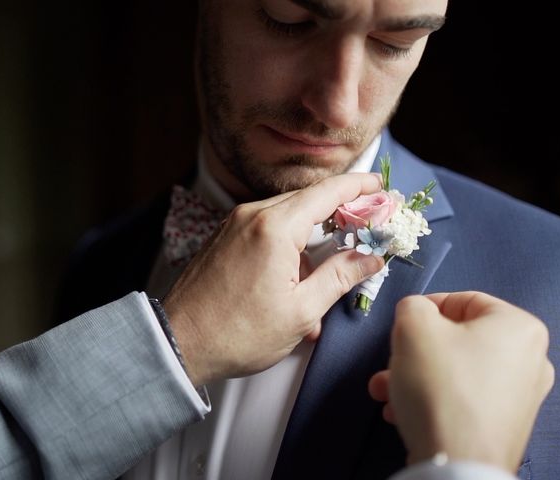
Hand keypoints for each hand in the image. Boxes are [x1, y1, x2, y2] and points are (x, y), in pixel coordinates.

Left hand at [164, 173, 384, 385]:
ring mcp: (234, 224)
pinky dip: (287, 244)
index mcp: (275, 227)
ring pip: (287, 215)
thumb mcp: (300, 311)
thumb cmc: (236, 333)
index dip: (359, 187)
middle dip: (340, 211)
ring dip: (312, 236)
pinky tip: (294, 278)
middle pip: (308, 200)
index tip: (381, 187)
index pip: (328, 193)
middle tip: (366, 226)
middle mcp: (252, 215)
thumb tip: (370, 258)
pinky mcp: (224, 236)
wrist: (178, 343)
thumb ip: (340, 277)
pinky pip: (265, 228)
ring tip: (325, 272)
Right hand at [368, 292, 553, 472]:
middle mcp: (529, 359)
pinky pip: (462, 397)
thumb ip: (412, 305)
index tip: (402, 325)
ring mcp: (519, 396)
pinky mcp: (503, 425)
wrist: (456, 463)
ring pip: (454, 370)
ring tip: (387, 391)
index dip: (425, 308)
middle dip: (413, 351)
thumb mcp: (413, 325)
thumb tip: (417, 313)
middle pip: (456, 339)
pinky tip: (403, 412)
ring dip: (415, 376)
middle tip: (391, 361)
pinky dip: (431, 398)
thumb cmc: (440, 386)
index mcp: (518, 326)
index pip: (462, 300)